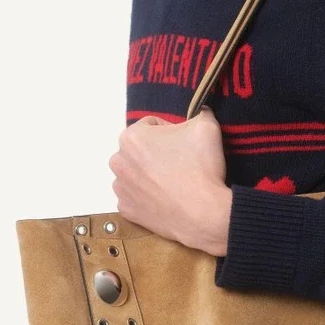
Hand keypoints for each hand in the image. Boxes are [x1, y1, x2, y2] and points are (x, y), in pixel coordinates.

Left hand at [109, 106, 232, 255]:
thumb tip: (202, 110)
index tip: (185, 145)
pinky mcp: (126, 209)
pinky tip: (165, 197)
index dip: (173, 131)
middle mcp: (118, 161)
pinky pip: (135, 196)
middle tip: (181, 163)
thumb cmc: (201, 167)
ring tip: (173, 182)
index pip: (152, 125)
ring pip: (135, 172)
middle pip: (140, 149)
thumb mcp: (206, 127)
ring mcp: (120, 188)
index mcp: (131, 136)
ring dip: (149, 173)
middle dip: (157, 152)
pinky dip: (147, 195)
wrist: (202, 213)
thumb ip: (200, 113)